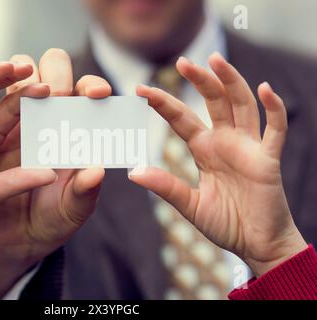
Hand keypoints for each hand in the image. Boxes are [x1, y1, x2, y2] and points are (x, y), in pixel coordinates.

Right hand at [0, 49, 110, 297]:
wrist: (15, 238)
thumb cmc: (52, 219)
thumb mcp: (72, 210)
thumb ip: (84, 192)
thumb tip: (96, 171)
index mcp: (73, 132)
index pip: (84, 93)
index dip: (92, 86)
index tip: (99, 95)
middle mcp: (46, 118)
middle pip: (51, 74)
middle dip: (57, 74)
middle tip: (56, 93)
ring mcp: (13, 121)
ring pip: (15, 78)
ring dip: (18, 73)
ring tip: (19, 78)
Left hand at [131, 53, 306, 276]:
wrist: (256, 244)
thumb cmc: (225, 224)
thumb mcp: (190, 205)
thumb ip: (166, 187)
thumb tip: (133, 172)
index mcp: (204, 150)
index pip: (182, 119)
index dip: (164, 103)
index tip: (142, 89)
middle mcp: (225, 142)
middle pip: (213, 102)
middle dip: (199, 81)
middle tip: (182, 61)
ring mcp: (248, 147)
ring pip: (241, 105)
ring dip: (230, 82)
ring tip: (215, 60)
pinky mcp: (269, 159)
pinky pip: (275, 129)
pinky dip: (273, 109)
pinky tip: (264, 89)